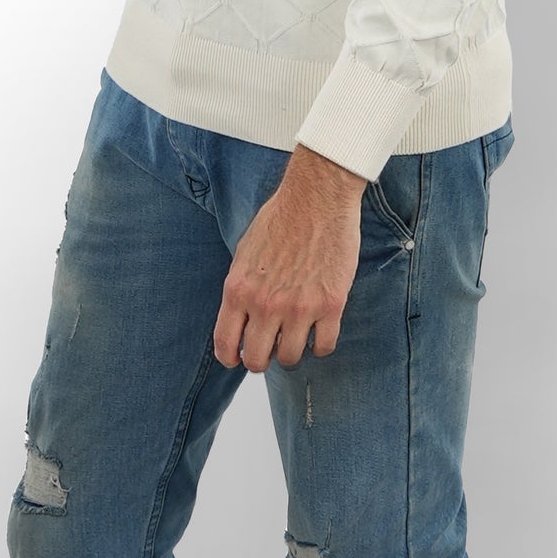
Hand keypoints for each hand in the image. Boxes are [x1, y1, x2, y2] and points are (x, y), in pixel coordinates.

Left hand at [213, 151, 364, 373]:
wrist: (317, 196)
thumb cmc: (281, 218)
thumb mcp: (245, 253)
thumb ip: (241, 290)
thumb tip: (239, 321)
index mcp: (239, 290)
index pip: (225, 345)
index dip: (231, 358)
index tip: (239, 357)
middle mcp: (266, 304)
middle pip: (257, 361)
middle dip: (262, 358)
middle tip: (272, 344)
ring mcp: (299, 307)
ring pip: (290, 358)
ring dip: (293, 349)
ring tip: (298, 332)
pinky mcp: (331, 304)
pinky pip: (324, 347)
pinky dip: (321, 344)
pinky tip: (320, 328)